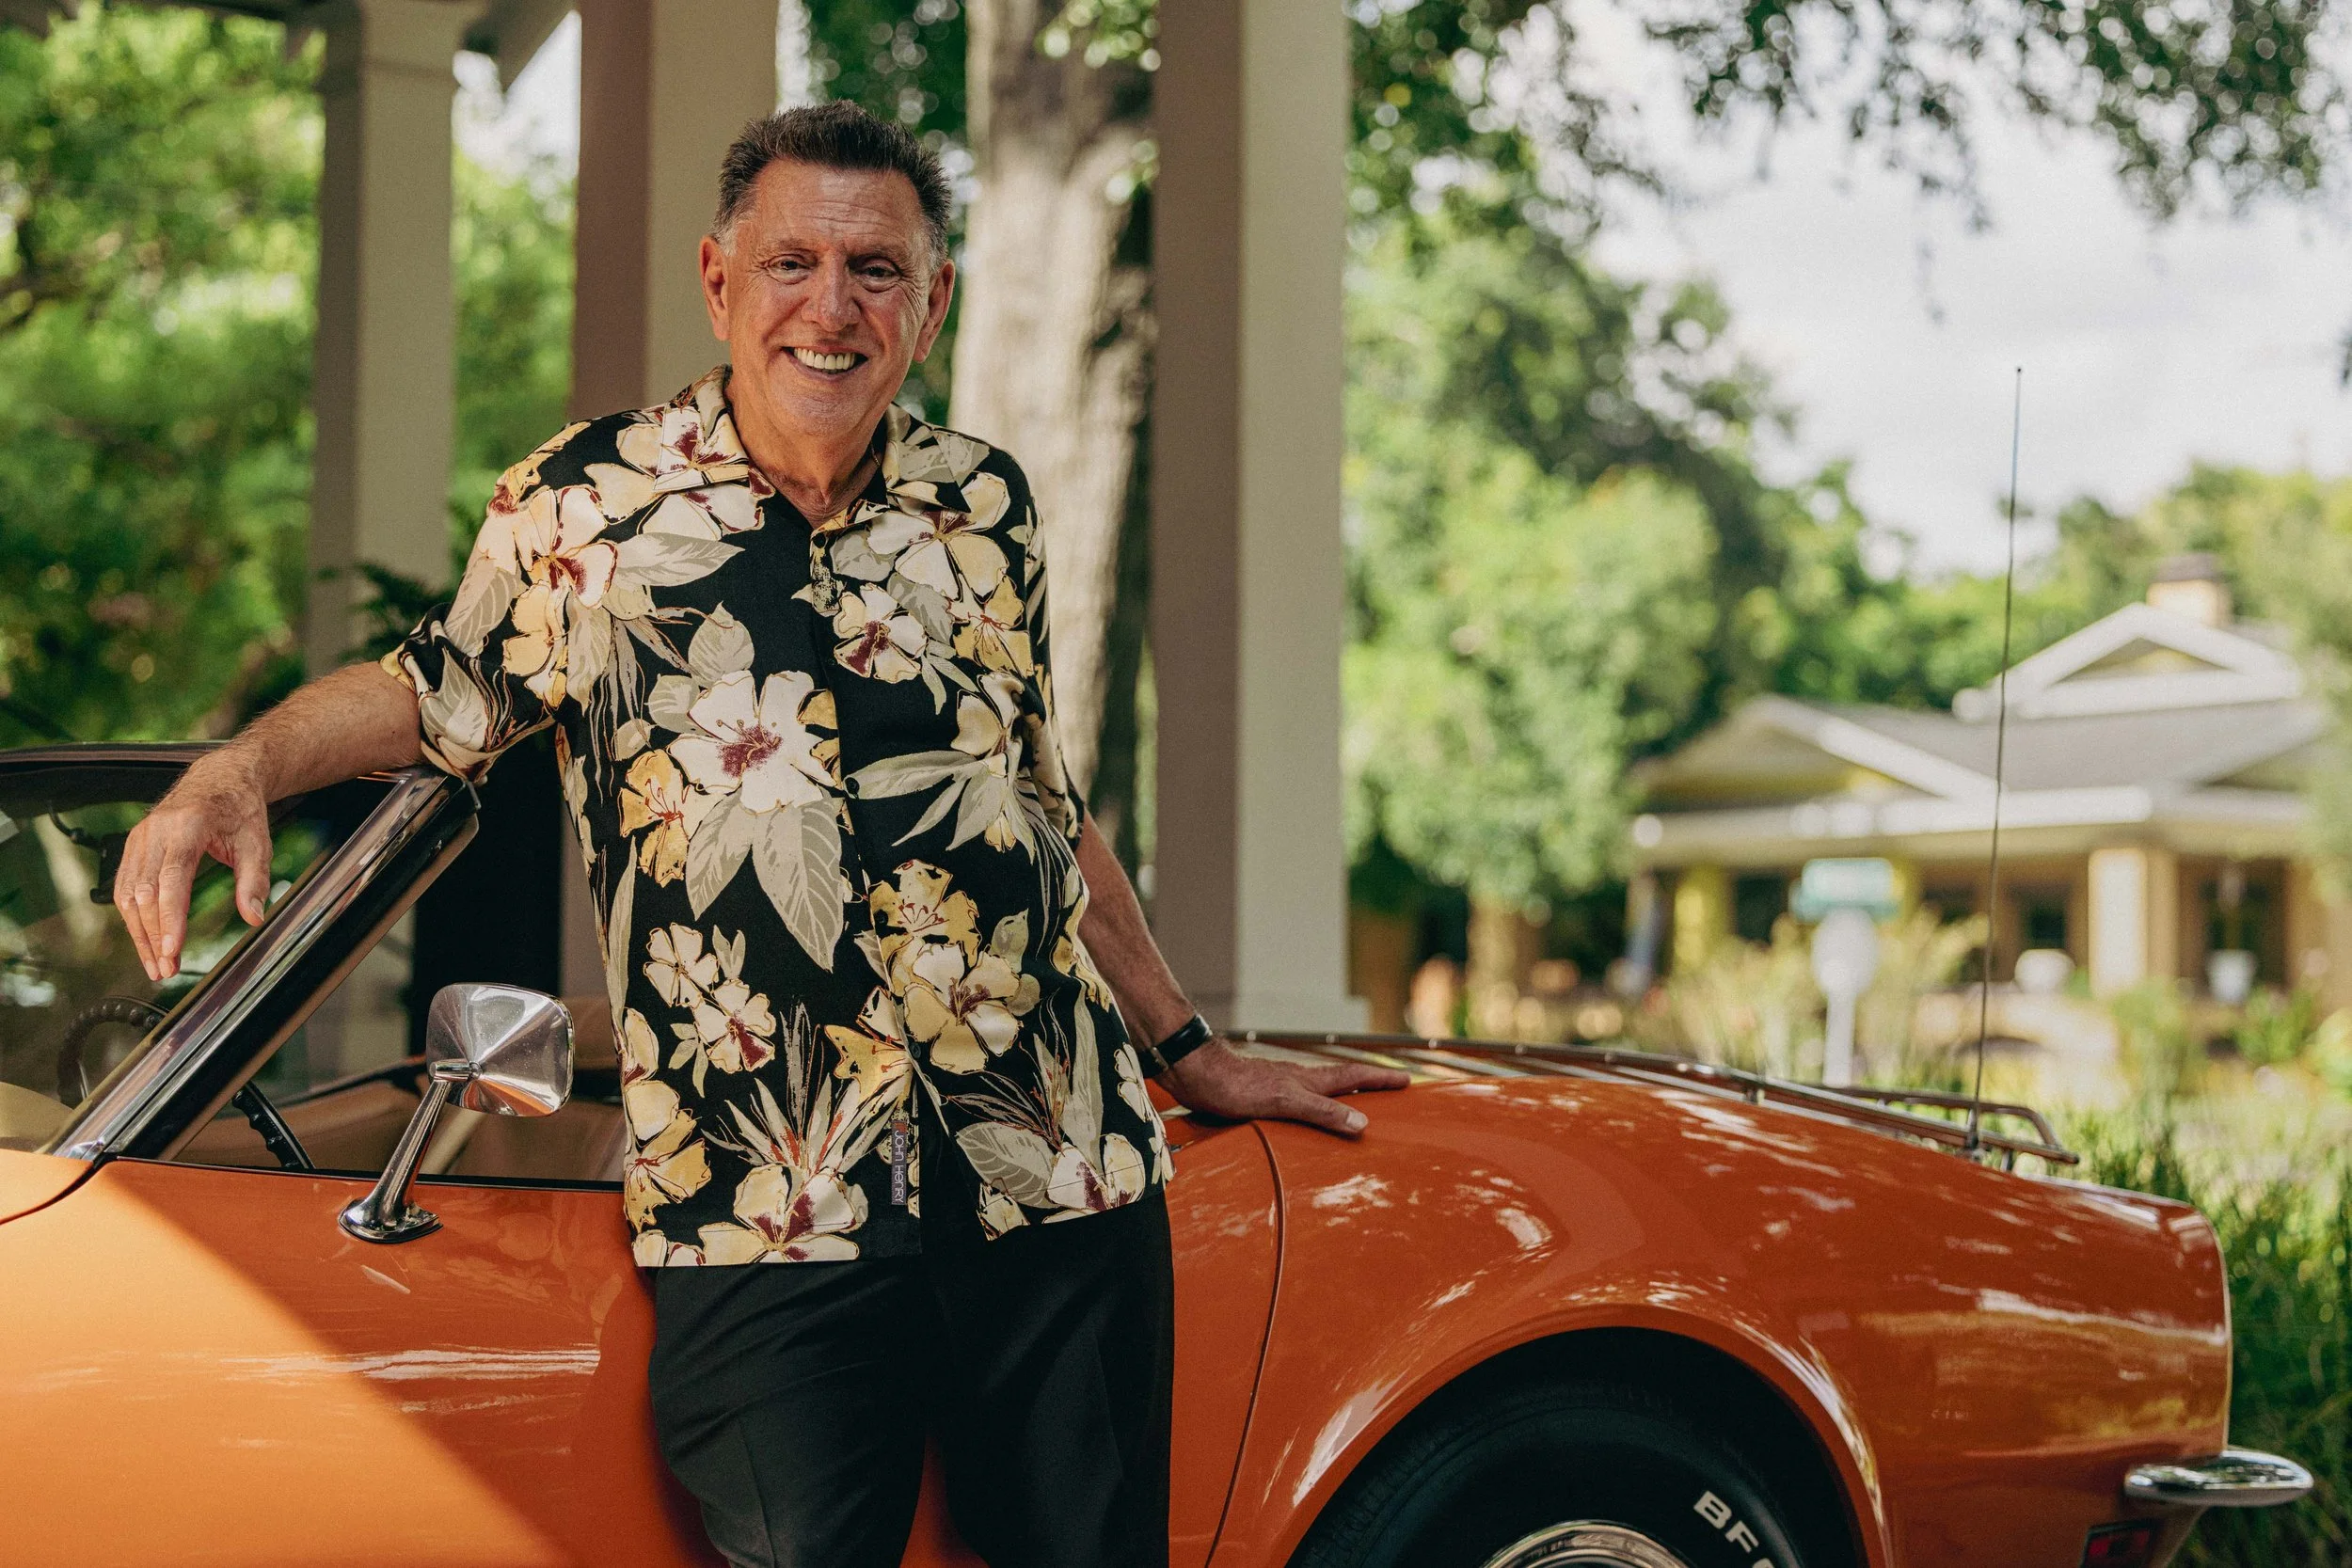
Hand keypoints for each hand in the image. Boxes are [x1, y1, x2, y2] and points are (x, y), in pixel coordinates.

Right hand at [114, 756, 274, 981]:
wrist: (220, 777)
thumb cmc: (240, 808)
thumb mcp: (258, 841)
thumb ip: (254, 880)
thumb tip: (254, 917)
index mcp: (187, 826)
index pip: (172, 879)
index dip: (169, 917)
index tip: (172, 949)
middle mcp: (155, 831)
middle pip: (144, 892)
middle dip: (153, 935)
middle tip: (166, 969)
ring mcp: (140, 837)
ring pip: (127, 893)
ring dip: (138, 933)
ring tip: (155, 964)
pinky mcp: (134, 845)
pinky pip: (124, 886)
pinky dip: (131, 917)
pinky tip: (145, 940)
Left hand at [1159, 1039, 1410, 1137]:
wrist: (1196, 1074)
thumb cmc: (1236, 1087)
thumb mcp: (1284, 1102)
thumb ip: (1322, 1112)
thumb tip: (1361, 1124)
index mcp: (1308, 1080)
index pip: (1354, 1076)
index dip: (1381, 1080)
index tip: (1407, 1081)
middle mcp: (1298, 1081)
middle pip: (1340, 1082)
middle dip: (1367, 1088)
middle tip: (1390, 1094)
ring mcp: (1280, 1088)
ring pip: (1318, 1093)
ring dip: (1339, 1100)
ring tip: (1354, 1110)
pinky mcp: (1261, 1098)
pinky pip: (1298, 1106)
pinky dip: (1312, 1112)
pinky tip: (1302, 1123)